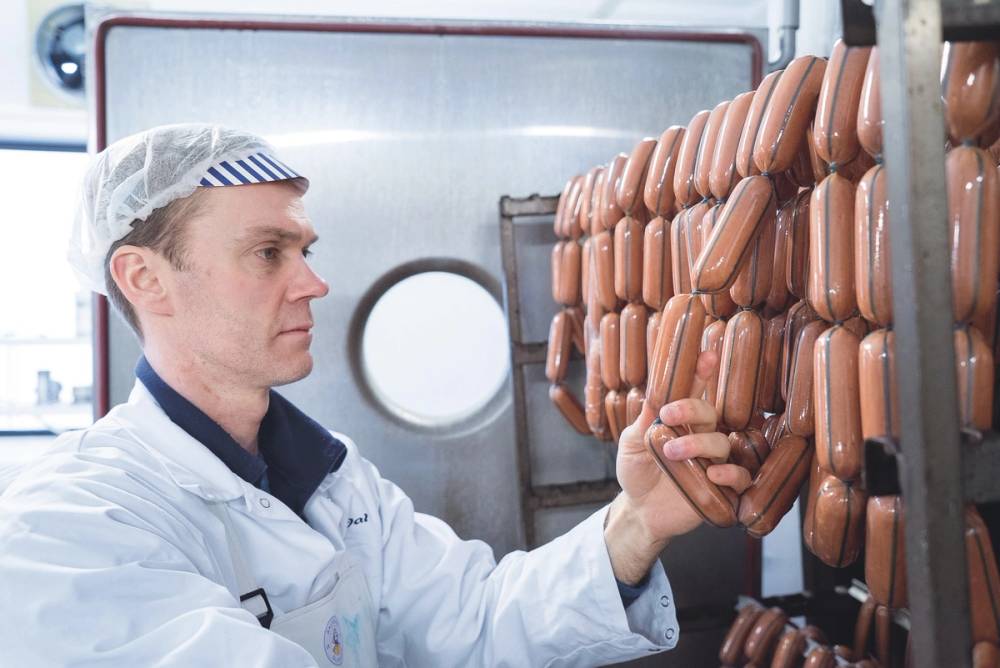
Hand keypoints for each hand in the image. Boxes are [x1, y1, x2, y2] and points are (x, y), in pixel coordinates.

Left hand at [603, 349, 752, 583]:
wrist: (639, 511)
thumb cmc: (636, 472)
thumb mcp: (632, 443)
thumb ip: (644, 420)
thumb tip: (653, 392)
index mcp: (682, 422)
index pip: (695, 393)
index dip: (702, 374)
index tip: (705, 356)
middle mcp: (702, 437)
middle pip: (711, 413)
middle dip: (692, 409)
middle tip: (668, 417)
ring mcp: (714, 461)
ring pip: (723, 442)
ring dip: (700, 443)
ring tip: (673, 453)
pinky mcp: (723, 488)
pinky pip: (741, 476)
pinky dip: (731, 473)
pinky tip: (713, 473)